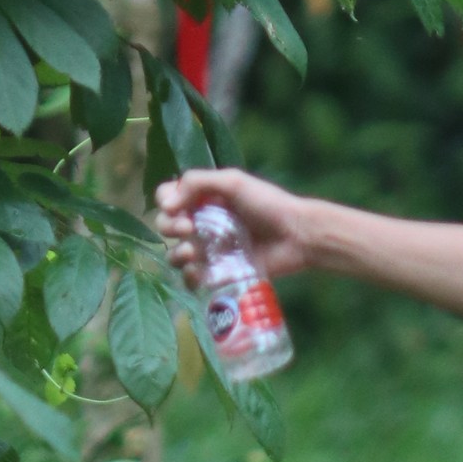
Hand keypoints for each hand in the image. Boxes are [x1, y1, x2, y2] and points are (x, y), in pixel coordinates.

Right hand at [152, 166, 323, 285]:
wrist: (296, 235)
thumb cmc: (267, 204)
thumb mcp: (232, 182)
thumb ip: (197, 182)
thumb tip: (166, 203)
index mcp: (203, 198)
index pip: (167, 198)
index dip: (166, 203)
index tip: (177, 208)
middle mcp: (203, 222)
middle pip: (167, 226)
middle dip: (169, 227)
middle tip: (188, 229)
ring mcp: (211, 249)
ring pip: (177, 255)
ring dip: (177, 254)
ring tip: (193, 253)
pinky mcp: (220, 273)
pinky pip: (194, 279)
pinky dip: (190, 278)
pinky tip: (197, 273)